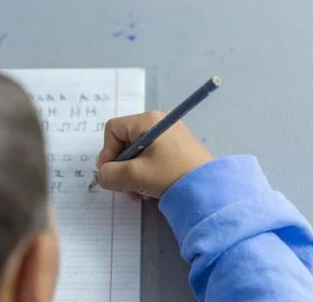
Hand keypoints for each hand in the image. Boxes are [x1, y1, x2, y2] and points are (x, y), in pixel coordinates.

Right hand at [96, 111, 212, 198]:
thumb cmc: (170, 175)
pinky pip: (152, 157)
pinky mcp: (178, 148)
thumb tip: (103, 175)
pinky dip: (146, 173)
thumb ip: (109, 174)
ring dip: (133, 174)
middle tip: (125, 187)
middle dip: (122, 167)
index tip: (110, 173)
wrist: (209, 189)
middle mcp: (159, 122)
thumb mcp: (134, 176)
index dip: (107, 152)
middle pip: (125, 141)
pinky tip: (150, 191)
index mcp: (148, 120)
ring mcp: (171, 134)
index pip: (113, 129)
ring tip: (139, 193)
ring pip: (138, 153)